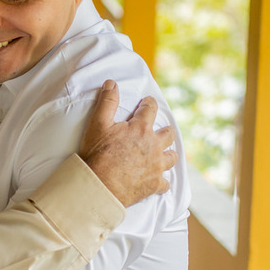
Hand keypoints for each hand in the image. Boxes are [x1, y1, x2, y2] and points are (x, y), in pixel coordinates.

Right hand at [79, 80, 176, 206]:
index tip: (147, 103)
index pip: (150, 109)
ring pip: (172, 157)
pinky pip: (165, 183)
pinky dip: (162, 181)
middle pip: (168, 134)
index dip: (149, 104)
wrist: (100, 186)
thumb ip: (107, 102)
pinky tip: (158, 180)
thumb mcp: (98, 124)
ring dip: (168, 154)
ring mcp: (156, 166)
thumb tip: (112, 83)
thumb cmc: (98, 154)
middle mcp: (154, 145)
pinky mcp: (154, 185)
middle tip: (159, 130)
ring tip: (162, 154)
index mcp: (141, 128)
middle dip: (165, 130)